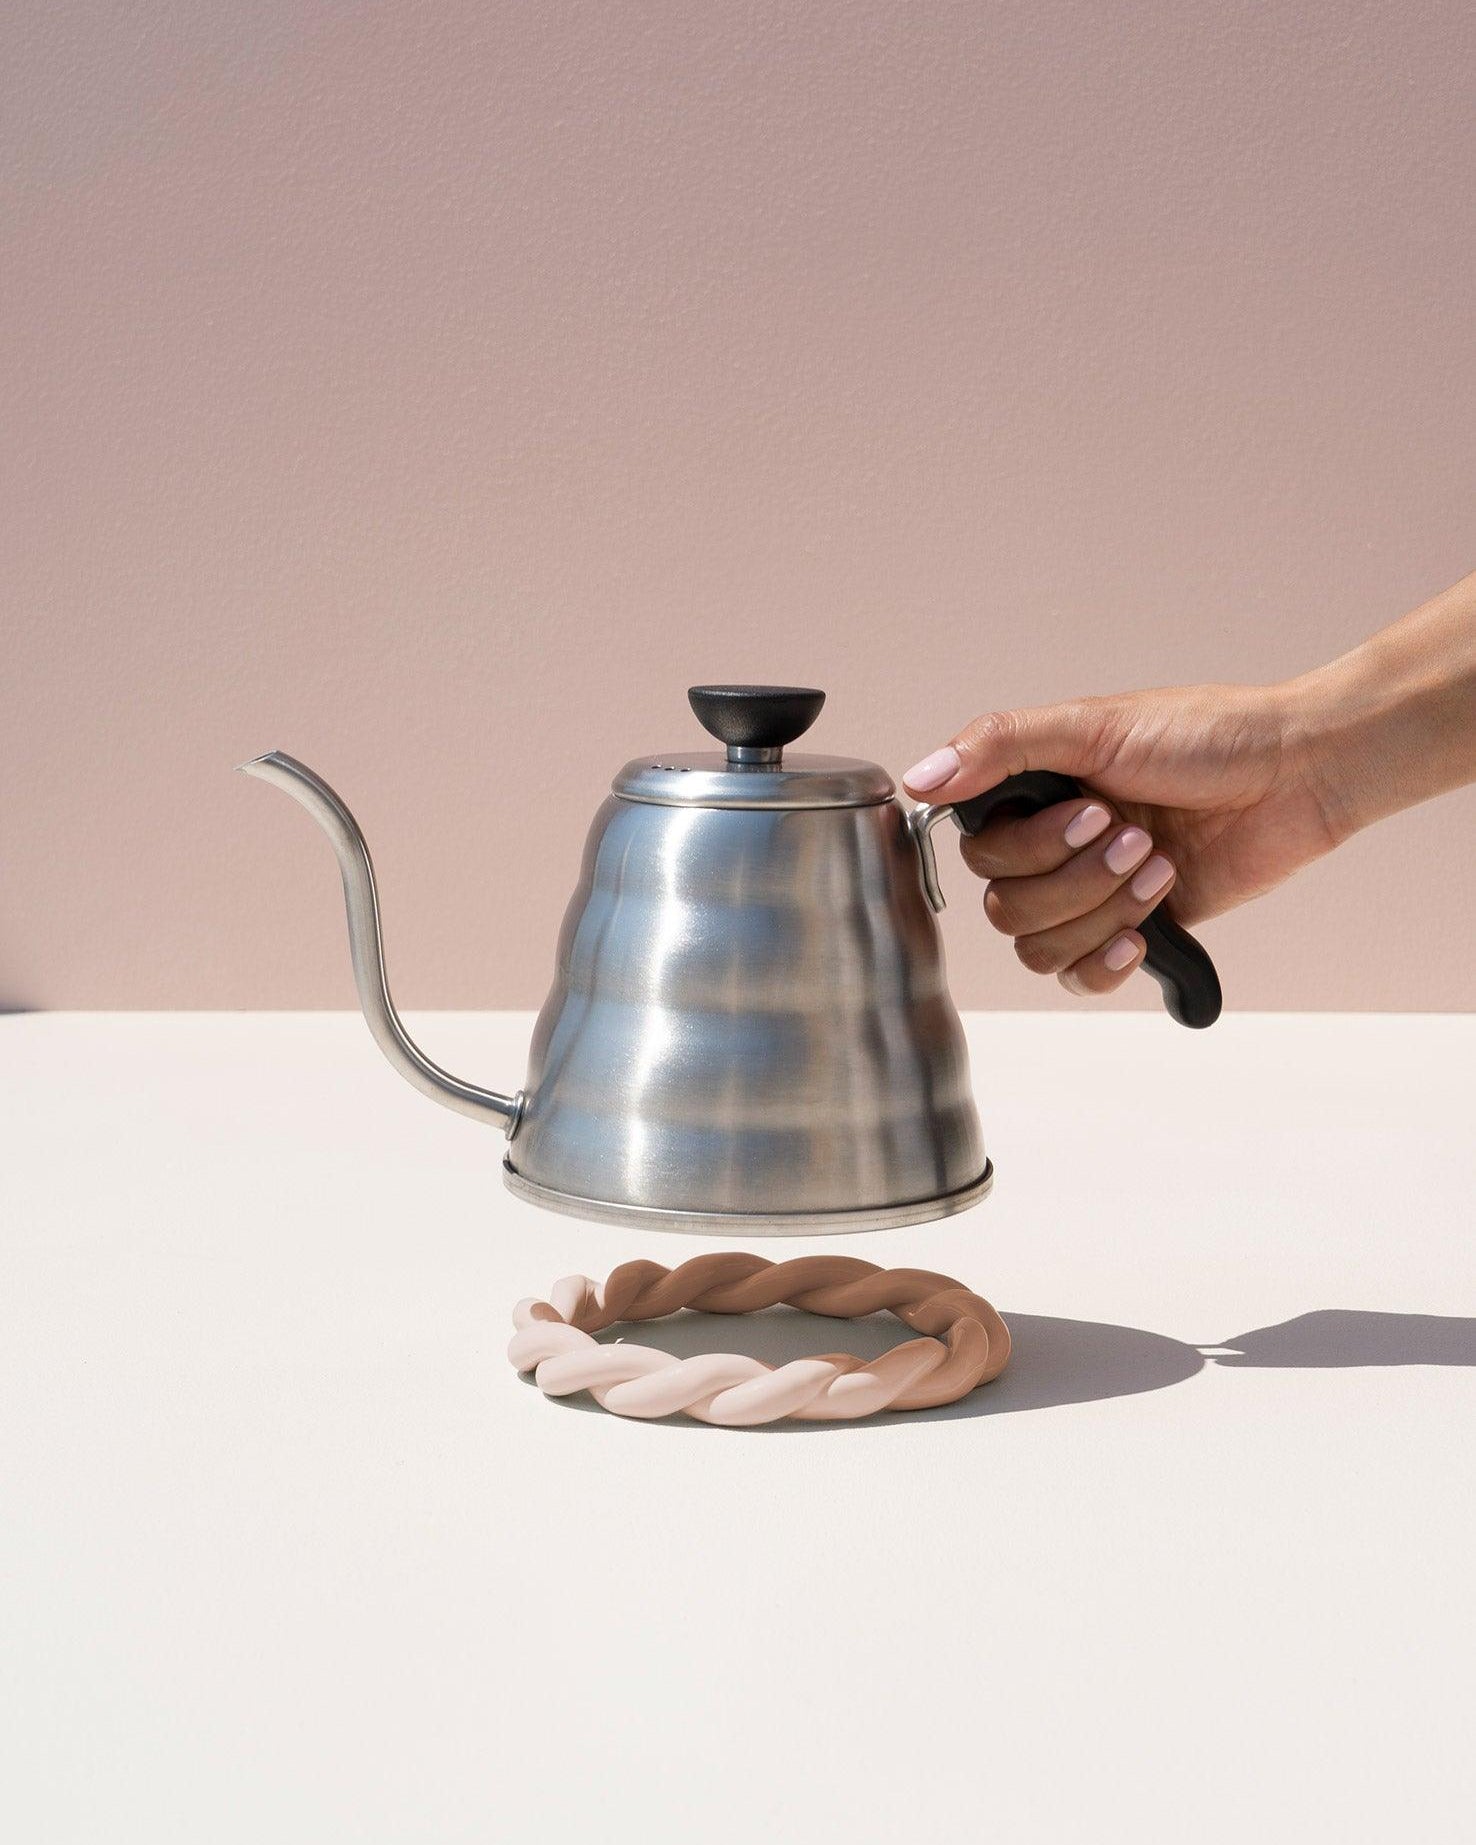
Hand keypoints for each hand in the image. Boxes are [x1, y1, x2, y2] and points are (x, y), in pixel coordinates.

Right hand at [902, 682, 1338, 996]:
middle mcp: (1052, 847)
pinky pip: (1079, 979)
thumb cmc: (1204, 735)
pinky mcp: (1133, 931)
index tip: (1093, 810)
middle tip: (1138, 836)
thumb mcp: (1092, 725)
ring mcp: (1091, 894)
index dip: (1031, 848)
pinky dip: (1106, 964)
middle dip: (1077, 879)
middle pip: (1005, 908)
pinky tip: (1143, 933)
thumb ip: (998, 747)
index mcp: (1033, 795)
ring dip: (1103, 911)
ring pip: (1040, 948)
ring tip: (1160, 866)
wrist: (1294, 773)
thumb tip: (918, 781)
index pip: (979, 854)